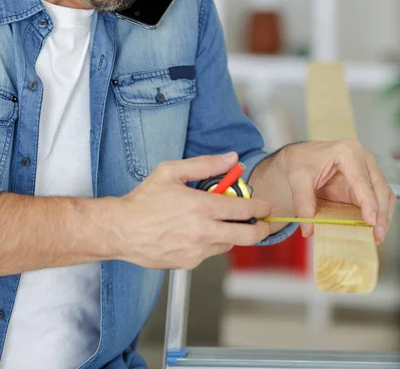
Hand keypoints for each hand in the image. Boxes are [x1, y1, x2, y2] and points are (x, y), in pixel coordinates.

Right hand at [111, 153, 271, 268]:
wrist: (122, 230)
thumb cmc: (144, 200)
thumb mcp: (171, 172)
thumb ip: (205, 164)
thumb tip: (231, 158)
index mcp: (200, 206)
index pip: (244, 209)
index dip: (261, 207)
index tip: (267, 206)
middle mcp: (202, 231)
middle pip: (246, 235)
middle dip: (261, 229)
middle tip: (263, 223)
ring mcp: (196, 250)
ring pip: (228, 244)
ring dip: (232, 233)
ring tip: (221, 221)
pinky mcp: (189, 263)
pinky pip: (210, 253)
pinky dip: (212, 242)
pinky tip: (199, 231)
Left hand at [249, 140, 396, 244]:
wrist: (300, 158)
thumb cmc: (301, 162)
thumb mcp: (297, 180)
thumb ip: (303, 203)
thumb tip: (308, 229)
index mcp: (347, 152)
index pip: (361, 180)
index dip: (368, 202)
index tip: (371, 221)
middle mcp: (363, 158)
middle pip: (379, 188)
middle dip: (380, 214)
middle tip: (375, 236)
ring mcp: (368, 170)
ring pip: (385, 195)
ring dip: (384, 217)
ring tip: (376, 237)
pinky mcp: (368, 183)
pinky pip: (381, 199)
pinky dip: (381, 215)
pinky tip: (374, 230)